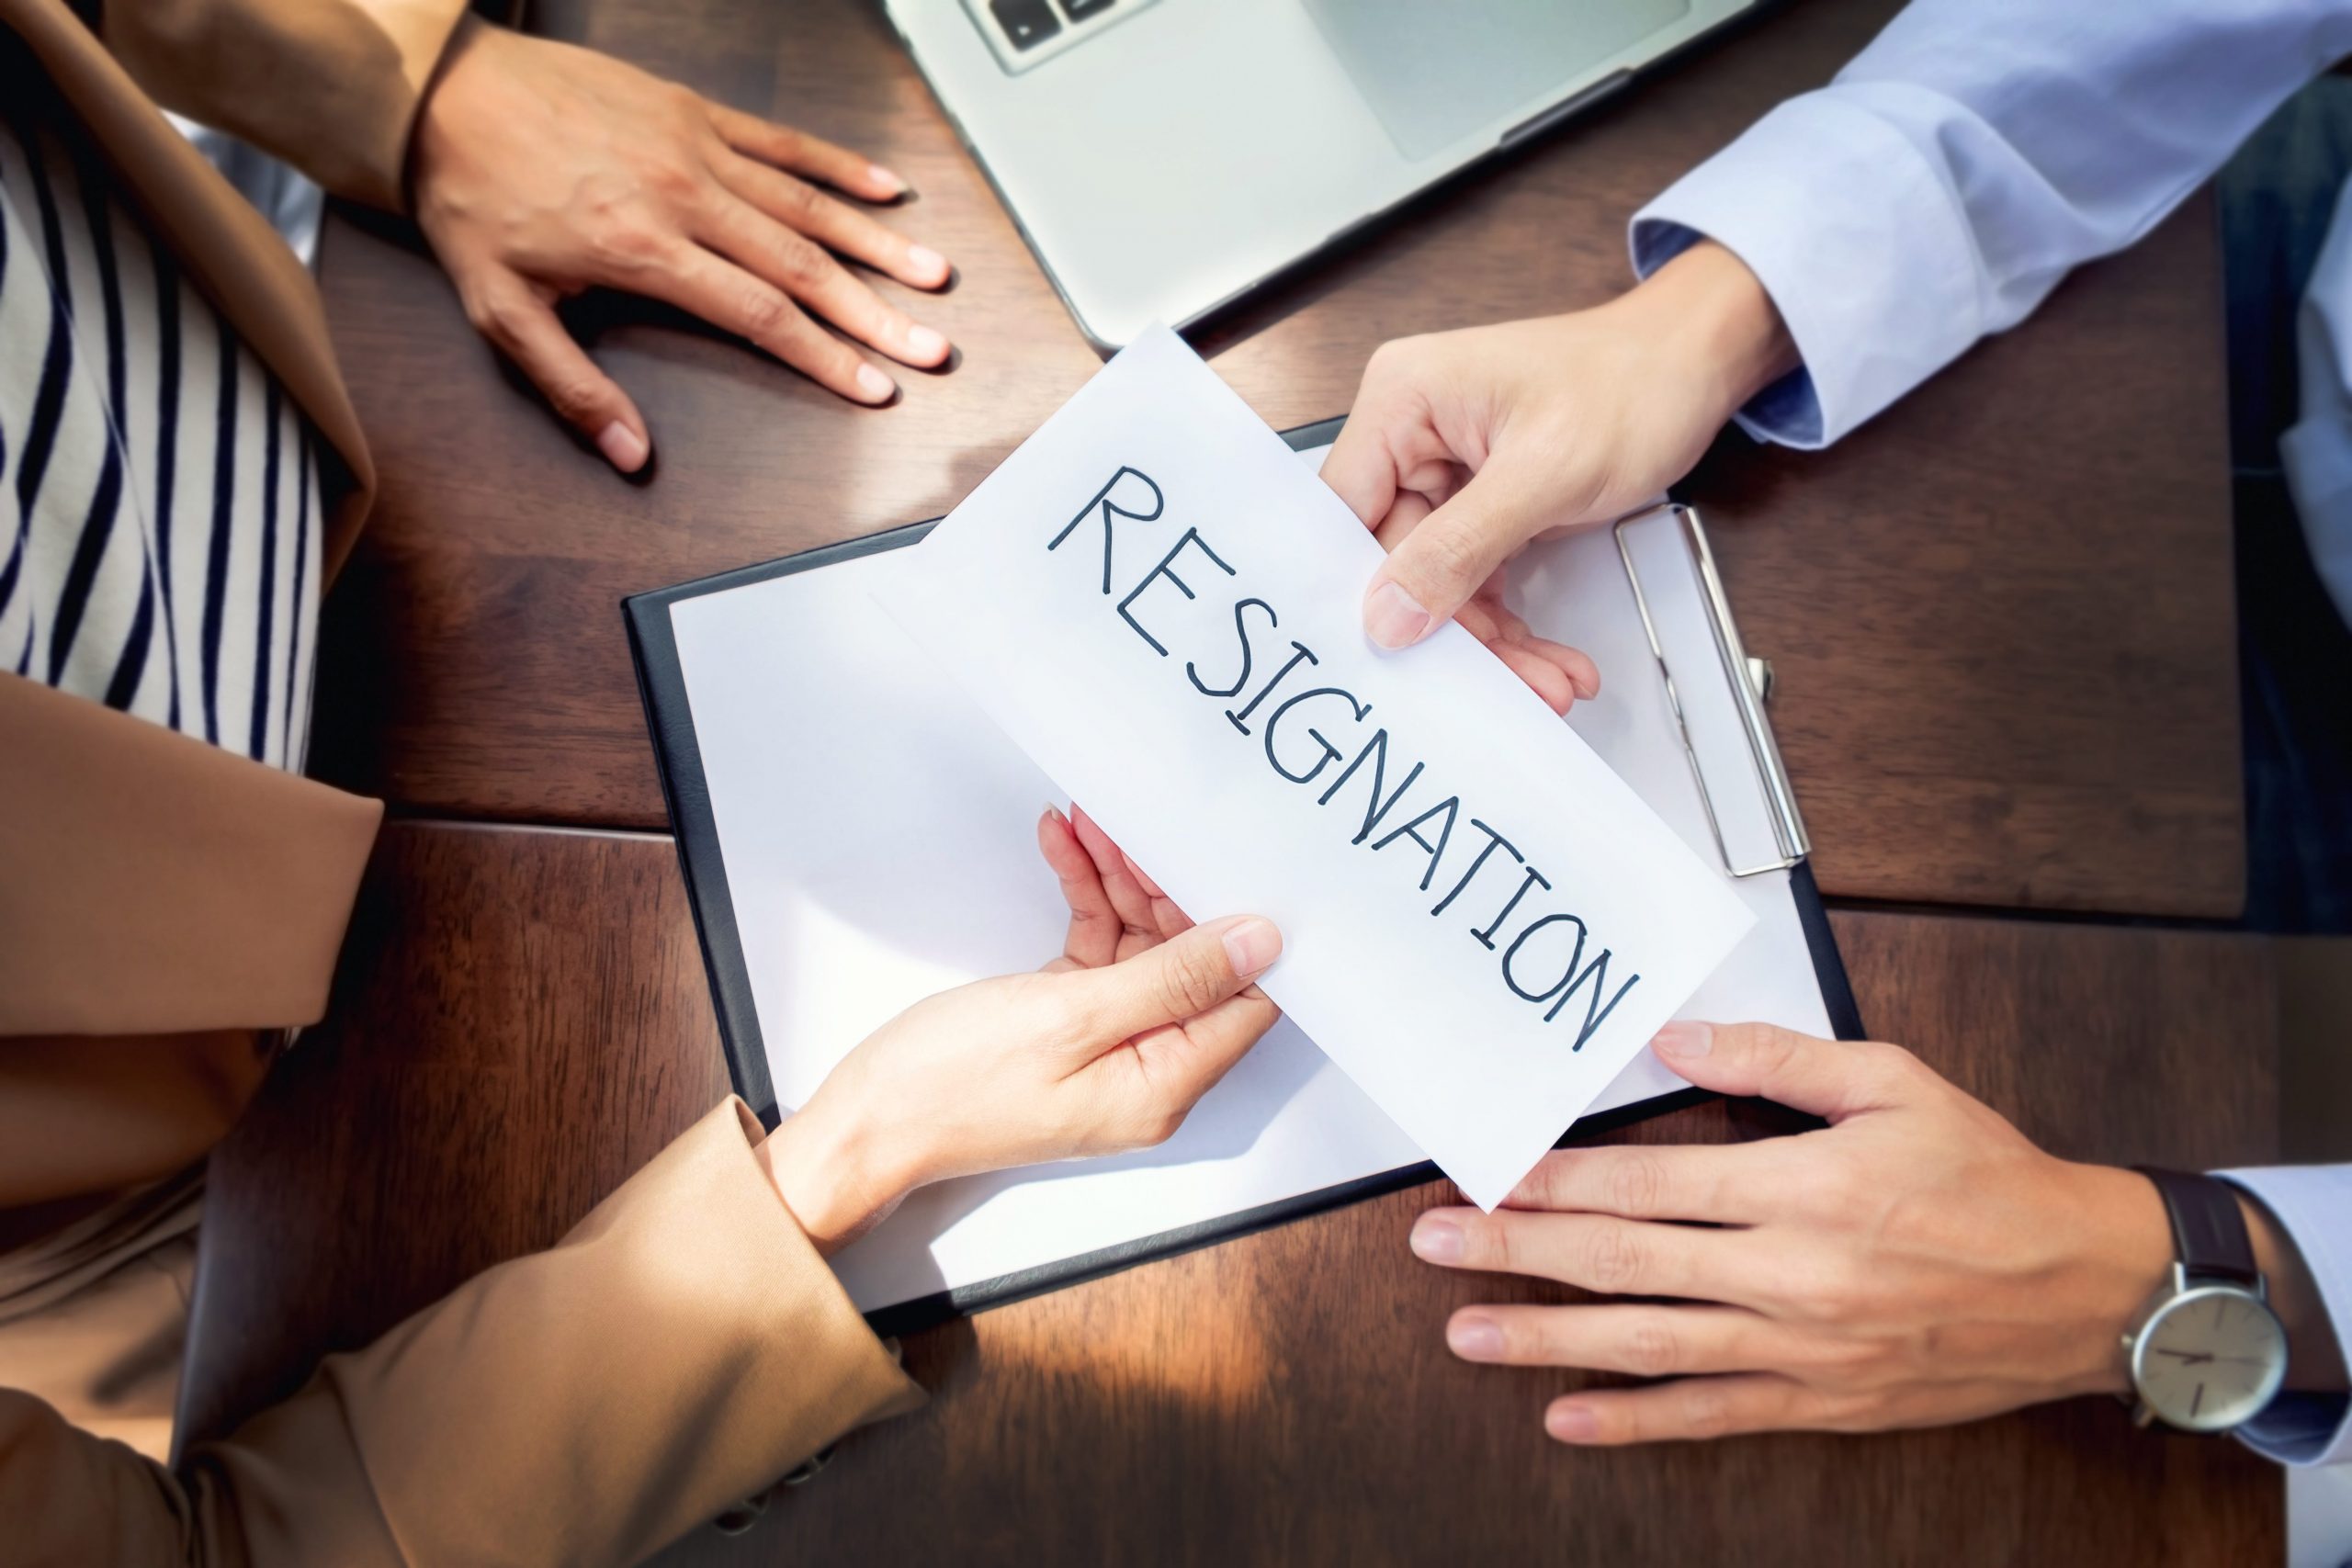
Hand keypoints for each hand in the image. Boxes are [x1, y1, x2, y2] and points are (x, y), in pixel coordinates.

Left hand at [409, 17, 954, 470]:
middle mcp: (684, 195)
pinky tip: (887, 187)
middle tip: (929, 347)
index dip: (824, 356)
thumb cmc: (471, 195)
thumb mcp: (500, 309)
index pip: (759, 314)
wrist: (443, 90)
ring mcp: (695, 147)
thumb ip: (571, 385)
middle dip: (875, 314)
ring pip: (807, 204)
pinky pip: (782, 141)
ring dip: (877, 242)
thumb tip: (626, 451)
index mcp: (644, 249)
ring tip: (932, 276)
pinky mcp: (693, 109)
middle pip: (803, 264)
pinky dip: (838, 165)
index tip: (872, 385)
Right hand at [759, 806, 1281, 1251]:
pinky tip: (1064, 847)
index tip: (1219, 862)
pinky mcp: (1069, 1021)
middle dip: (1163, 887)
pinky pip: (1098, 948)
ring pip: (1141, 944)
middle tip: (1131, 826)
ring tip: (1088, 822)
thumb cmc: (954, 1085)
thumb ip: (1174, 979)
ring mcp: (1108, 1043)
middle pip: (1191, 961)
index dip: (1239, 929)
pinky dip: (1084, 899)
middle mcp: (1147, 1067)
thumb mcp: (1071, 1018)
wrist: (869, 1118)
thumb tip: (1262, 944)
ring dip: (1117, 880)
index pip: (1245, 998)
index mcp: (1164, 1084)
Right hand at [1320, 241, 1796, 711]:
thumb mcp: (1545, 472)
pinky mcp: (1480, 504)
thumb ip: (1459, 546)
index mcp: (1402, 400)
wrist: (1695, 368)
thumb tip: (1389, 612)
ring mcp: (1445, 473)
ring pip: (1439, 583)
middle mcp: (1411, 434)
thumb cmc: (1633, 382)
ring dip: (1492, 639)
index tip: (1390, 652)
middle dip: (1454, 629)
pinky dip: (1510, 623)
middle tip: (1507, 681)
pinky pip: (1475, 579)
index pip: (1346, 513)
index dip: (1361, 586)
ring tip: (1546, 678)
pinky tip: (1546, 655)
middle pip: (1396, 561)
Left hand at [1410, 1021, 2187, 1444]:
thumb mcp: (1892, 1084)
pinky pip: (1712, 1413)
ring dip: (1548, 1340)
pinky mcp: (1823, 1400)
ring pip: (1648, 1345)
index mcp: (1802, 1187)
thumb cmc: (1992, 1177)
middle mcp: (1791, 1274)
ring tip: (1467, 1332)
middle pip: (1624, 1264)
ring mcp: (1802, 1346)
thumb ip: (1775, 1057)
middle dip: (1516, 1253)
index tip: (1488, 1175)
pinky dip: (1635, 1420)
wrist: (2088, 1287)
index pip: (1646, 1186)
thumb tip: (1678, 1036)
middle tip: (1434, 1243)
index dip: (1555, 1183)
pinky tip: (1568, 1418)